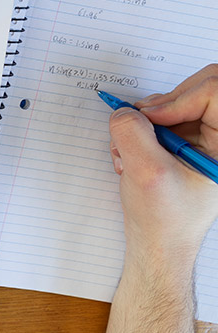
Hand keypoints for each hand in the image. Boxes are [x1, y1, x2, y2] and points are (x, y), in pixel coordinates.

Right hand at [108, 64, 217, 270]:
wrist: (158, 244)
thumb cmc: (166, 219)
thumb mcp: (146, 173)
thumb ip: (133, 133)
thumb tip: (124, 112)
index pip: (213, 92)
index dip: (178, 99)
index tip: (152, 119)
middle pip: (196, 88)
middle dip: (160, 106)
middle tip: (140, 127)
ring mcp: (204, 138)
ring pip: (173, 101)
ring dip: (144, 123)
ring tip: (132, 154)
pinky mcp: (184, 141)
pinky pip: (160, 116)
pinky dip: (140, 132)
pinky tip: (134, 158)